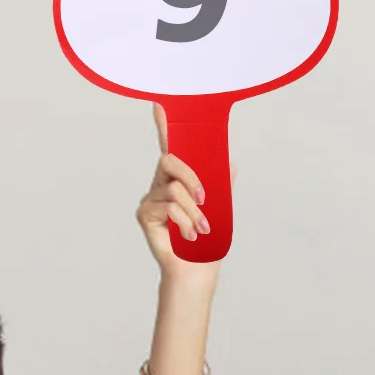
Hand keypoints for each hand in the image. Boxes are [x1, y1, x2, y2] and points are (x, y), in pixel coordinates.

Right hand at [139, 105, 219, 374]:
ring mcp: (151, 199)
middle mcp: (162, 184)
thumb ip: (222, 185)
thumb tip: (230, 161)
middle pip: (169, 161)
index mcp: (181, 178)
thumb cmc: (207, 241)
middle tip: (206, 199)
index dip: (164, 123)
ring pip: (172, 188)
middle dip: (192, 177)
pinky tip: (188, 236)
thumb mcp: (222, 208)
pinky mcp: (145, 215)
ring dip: (193, 210)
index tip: (160, 102)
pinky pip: (167, 206)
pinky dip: (184, 221)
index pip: (171, 145)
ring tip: (202, 229)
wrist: (196, 271)